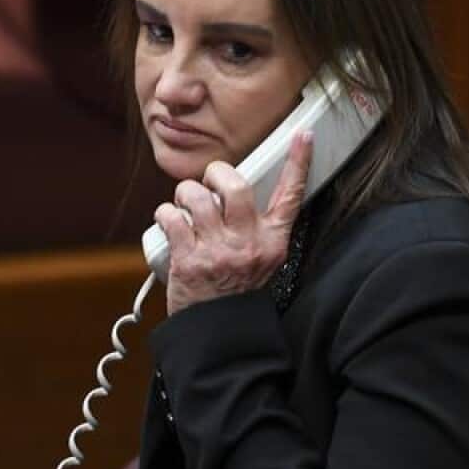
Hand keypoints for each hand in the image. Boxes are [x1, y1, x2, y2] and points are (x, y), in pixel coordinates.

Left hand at [154, 131, 313, 314]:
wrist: (218, 333)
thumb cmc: (236, 291)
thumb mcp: (261, 260)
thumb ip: (256, 227)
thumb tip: (234, 190)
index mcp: (272, 242)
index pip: (290, 196)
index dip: (299, 162)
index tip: (304, 135)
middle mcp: (248, 244)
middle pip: (235, 186)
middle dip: (215, 173)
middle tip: (208, 181)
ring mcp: (219, 252)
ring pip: (197, 197)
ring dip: (185, 193)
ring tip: (184, 204)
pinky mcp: (189, 260)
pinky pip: (171, 217)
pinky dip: (164, 214)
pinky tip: (169, 221)